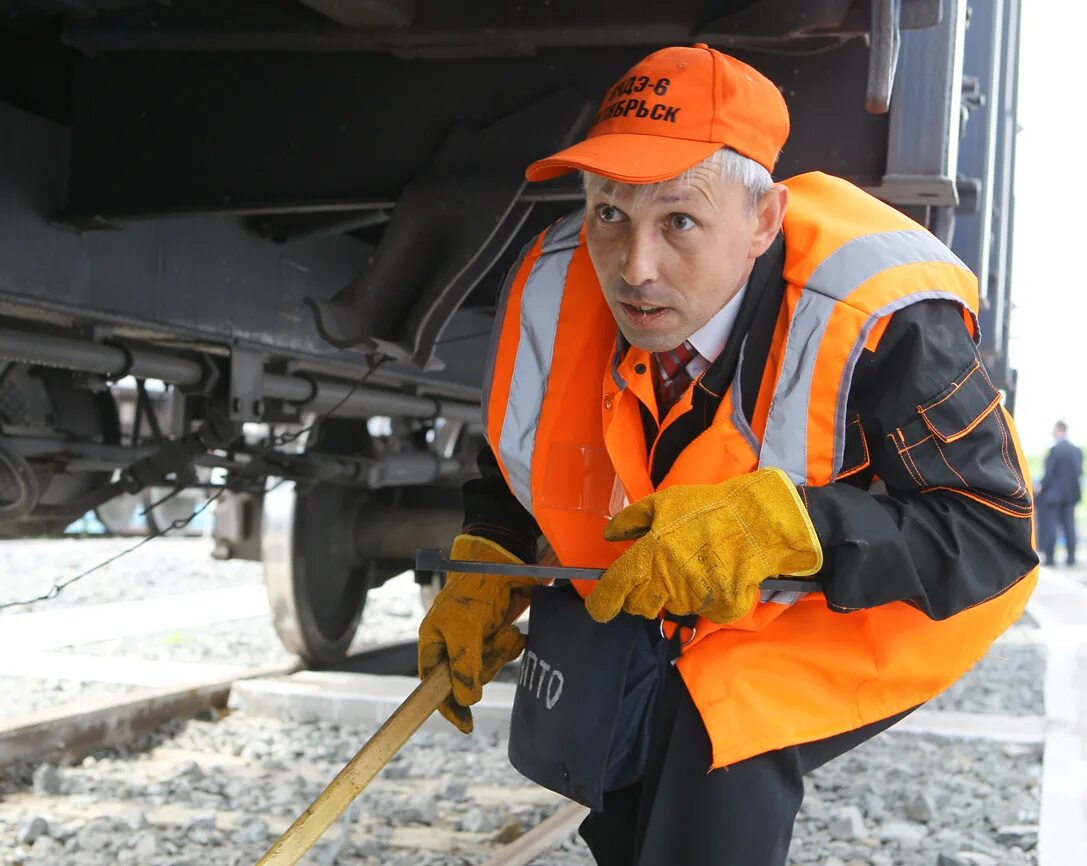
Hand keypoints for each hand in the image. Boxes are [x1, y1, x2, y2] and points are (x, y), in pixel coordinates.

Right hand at [418, 534, 532, 732]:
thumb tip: (466, 701)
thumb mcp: (465, 631)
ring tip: (504, 632)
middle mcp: (452, 643)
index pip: (434, 685)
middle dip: (484, 665)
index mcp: (433, 642)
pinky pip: (504, 652)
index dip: (448, 706)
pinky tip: (514, 631)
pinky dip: (512, 643)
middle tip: (491, 645)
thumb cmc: (475, 591)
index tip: (466, 725)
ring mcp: (475, 638)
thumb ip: (464, 667)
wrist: (503, 560)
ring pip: (488, 666)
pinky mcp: (496, 632)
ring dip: (500, 651)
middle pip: (466, 678)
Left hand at [586, 467, 822, 624]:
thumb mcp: (664, 502)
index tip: (599, 608)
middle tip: (655, 576)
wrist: (759, 521)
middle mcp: (668, 580)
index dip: (603, 603)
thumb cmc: (709, 509)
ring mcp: (694, 597)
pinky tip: (713, 575)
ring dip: (673, 594)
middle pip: (639, 606)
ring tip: (693, 565)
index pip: (616, 589)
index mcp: (650, 554)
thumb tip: (609, 535)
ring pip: (670, 607)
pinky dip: (703, 597)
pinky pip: (701, 610)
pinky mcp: (718, 608)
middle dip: (640, 597)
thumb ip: (631, 519)